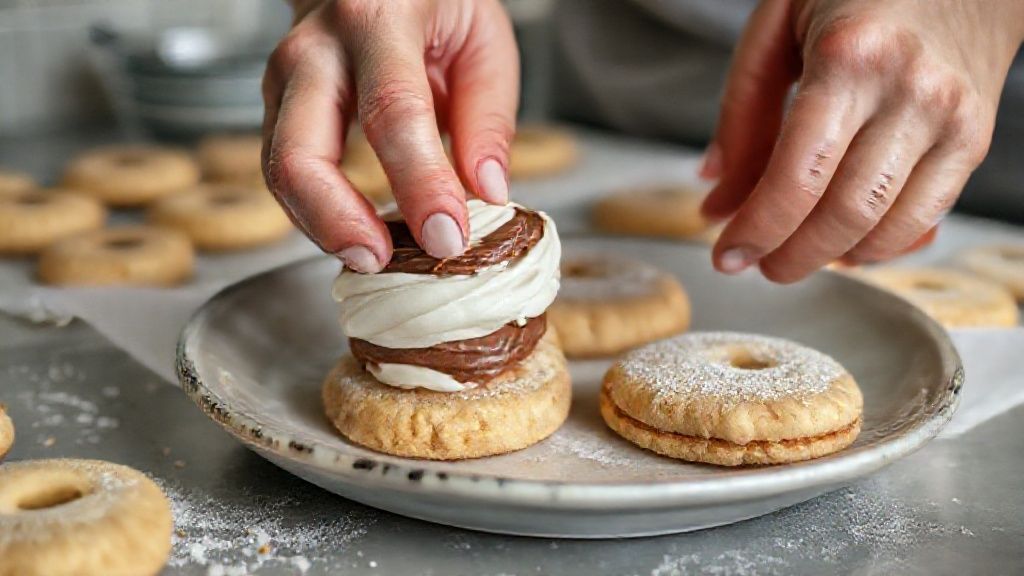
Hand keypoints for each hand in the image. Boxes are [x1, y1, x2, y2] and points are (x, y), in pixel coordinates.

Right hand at [262, 0, 517, 271]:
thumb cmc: (432, 4)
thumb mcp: (484, 41)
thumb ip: (489, 118)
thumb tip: (487, 192)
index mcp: (378, 18)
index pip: (394, 113)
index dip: (420, 184)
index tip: (447, 236)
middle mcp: (317, 48)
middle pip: (302, 151)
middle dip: (339, 220)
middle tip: (383, 261)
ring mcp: (285, 78)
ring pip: (279, 170)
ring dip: (323, 227)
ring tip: (373, 258)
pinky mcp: (276, 107)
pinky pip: (283, 172)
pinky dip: (317, 213)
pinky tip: (354, 235)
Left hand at [701, 0, 1023, 281]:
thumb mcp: (778, 28)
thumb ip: (743, 114)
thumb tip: (718, 197)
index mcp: (851, 57)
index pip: (798, 176)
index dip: (758, 229)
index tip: (729, 254)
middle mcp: (909, 92)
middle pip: (843, 215)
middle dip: (789, 256)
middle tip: (756, 263)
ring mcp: (950, 120)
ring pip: (886, 229)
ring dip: (830, 259)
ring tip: (793, 253)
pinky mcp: (974, 141)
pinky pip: (926, 221)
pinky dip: (877, 247)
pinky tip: (843, 242)